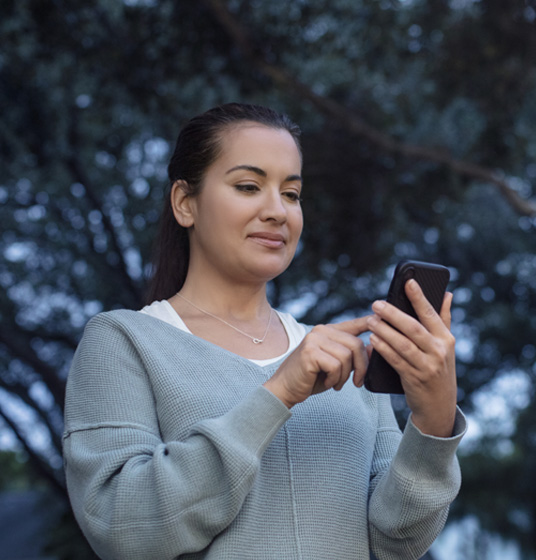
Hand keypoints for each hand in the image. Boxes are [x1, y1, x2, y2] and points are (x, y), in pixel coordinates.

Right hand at [263, 317, 369, 408]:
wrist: (285, 388)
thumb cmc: (312, 377)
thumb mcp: (337, 366)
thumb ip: (353, 356)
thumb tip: (375, 348)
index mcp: (328, 331)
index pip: (354, 324)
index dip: (370, 323)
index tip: (383, 320)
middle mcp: (321, 330)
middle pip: (356, 344)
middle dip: (361, 367)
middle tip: (356, 382)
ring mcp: (314, 339)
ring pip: (347, 357)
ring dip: (345, 376)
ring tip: (334, 382)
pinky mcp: (310, 352)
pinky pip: (336, 366)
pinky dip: (335, 379)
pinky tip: (327, 382)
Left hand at [367, 279, 456, 437]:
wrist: (439, 406)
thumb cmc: (438, 369)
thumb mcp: (445, 346)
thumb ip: (444, 319)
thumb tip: (447, 293)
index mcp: (446, 339)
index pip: (431, 314)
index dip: (419, 297)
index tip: (407, 282)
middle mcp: (439, 351)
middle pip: (413, 328)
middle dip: (393, 314)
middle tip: (376, 304)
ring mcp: (427, 366)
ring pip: (402, 344)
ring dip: (384, 331)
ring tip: (371, 320)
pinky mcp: (414, 378)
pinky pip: (396, 361)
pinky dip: (383, 349)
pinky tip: (373, 340)